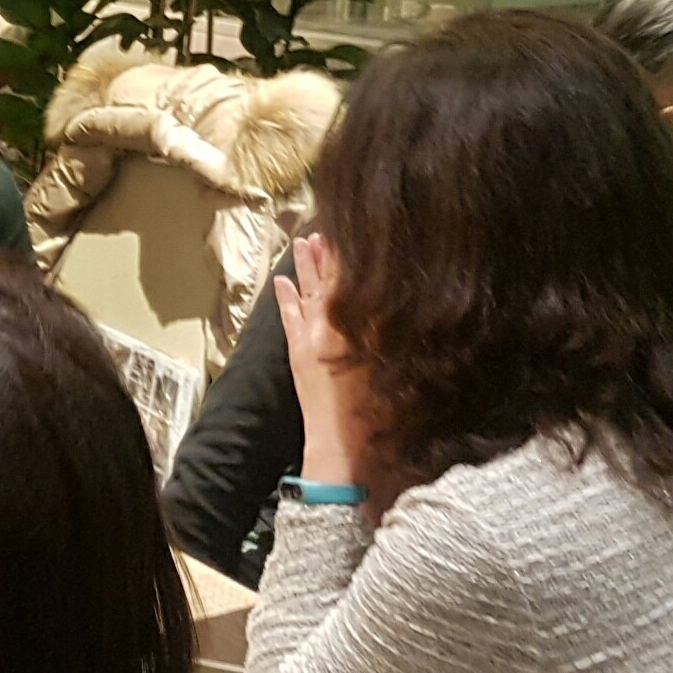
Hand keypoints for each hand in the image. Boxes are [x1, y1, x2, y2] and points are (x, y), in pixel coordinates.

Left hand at [273, 233, 370, 486]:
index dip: (345, 252)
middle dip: (325, 253)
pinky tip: (280, 280)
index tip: (347, 226)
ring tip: (302, 241)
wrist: (346, 446)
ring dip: (304, 267)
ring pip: (306, 293)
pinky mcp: (300, 354)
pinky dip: (284, 298)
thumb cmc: (379, 410)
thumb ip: (388, 325)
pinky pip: (289, 318)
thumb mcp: (390, 360)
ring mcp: (310, 339)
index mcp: (351, 325)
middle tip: (322, 225)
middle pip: (325, 280)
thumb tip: (392, 293)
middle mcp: (328, 326)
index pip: (347, 277)